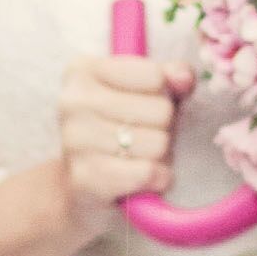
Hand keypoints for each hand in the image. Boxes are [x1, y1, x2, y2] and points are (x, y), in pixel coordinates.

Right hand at [51, 43, 192, 227]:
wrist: (83, 185)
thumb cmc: (119, 130)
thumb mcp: (144, 93)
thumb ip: (169, 76)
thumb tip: (184, 78)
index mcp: (83, 70)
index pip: (155, 75)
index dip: (162, 95)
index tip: (143, 106)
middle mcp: (72, 101)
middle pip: (161, 110)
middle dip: (163, 129)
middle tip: (142, 137)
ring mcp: (74, 139)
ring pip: (158, 144)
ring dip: (160, 156)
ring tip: (138, 157)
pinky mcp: (85, 177)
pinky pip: (147, 172)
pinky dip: (156, 179)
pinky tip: (142, 179)